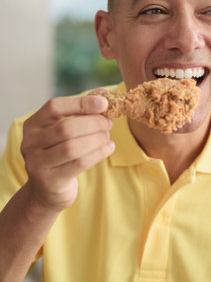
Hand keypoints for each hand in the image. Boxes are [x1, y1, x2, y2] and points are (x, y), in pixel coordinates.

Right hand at [21, 95, 113, 211]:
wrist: (48, 189)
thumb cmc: (60, 151)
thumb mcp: (66, 129)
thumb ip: (82, 109)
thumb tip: (103, 93)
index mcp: (32, 124)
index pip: (54, 107)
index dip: (80, 103)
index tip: (103, 103)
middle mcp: (30, 143)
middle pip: (66, 128)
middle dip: (93, 123)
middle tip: (109, 123)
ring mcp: (37, 163)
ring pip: (73, 147)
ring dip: (97, 139)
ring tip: (108, 136)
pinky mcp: (49, 181)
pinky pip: (79, 163)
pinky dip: (99, 153)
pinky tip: (109, 148)